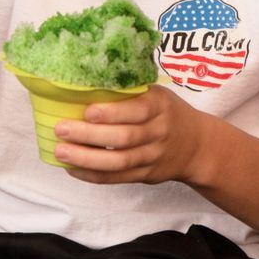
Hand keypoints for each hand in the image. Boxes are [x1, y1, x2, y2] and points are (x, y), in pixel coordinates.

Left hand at [53, 85, 209, 184]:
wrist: (197, 145)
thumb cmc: (166, 111)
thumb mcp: (156, 94)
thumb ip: (130, 91)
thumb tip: (86, 81)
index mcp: (160, 105)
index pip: (137, 110)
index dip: (112, 113)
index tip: (87, 111)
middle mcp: (158, 132)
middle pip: (124, 138)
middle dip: (90, 136)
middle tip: (61, 129)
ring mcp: (153, 157)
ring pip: (119, 162)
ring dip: (87, 158)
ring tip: (61, 152)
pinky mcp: (146, 175)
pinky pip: (118, 178)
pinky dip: (94, 175)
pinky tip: (73, 169)